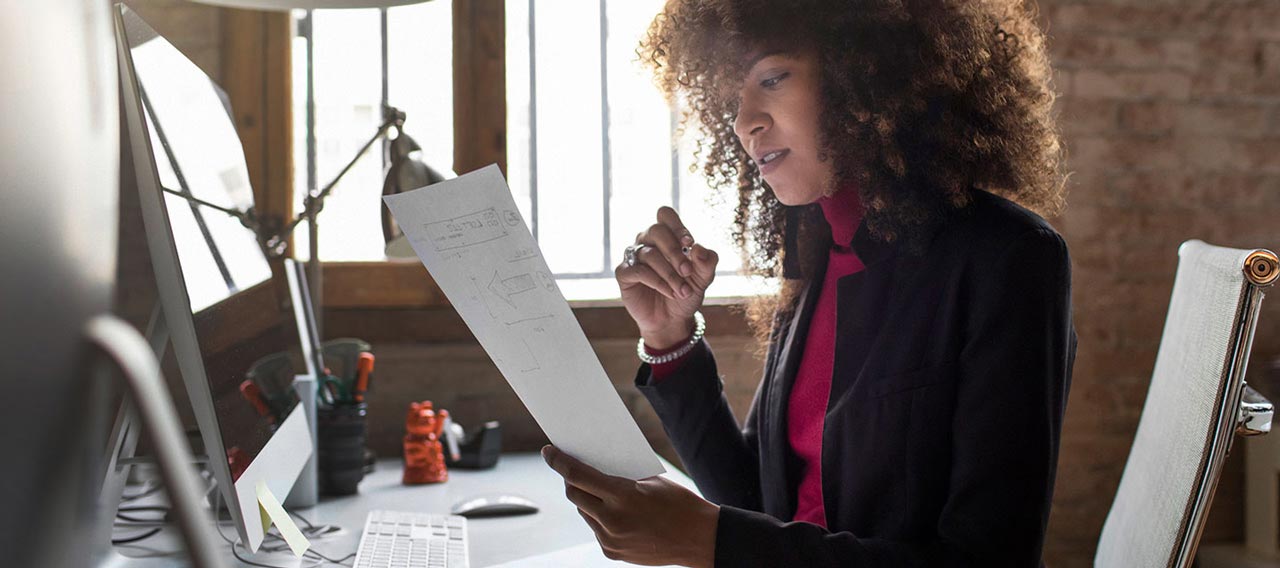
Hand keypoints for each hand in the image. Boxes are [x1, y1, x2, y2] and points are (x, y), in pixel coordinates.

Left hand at [542, 445, 717, 567]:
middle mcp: (612, 519)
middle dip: (571, 481)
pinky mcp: (612, 552)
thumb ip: (620, 477)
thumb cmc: (679, 504)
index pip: (577, 475)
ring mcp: (610, 539)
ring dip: (587, 500)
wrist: (699, 539)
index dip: (559, 461)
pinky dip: (600, 518)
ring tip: (602, 493)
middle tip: (575, 471)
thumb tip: (594, 468)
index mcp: (622, 496)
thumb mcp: (650, 481)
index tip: (549, 452)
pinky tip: (615, 513)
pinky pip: (596, 529)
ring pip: (584, 512)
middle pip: (574, 495)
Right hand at [616, 206, 719, 348]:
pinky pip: (638, 271)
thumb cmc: (687, 291)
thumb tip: (698, 248)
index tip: (689, 243)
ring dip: (669, 274)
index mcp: (667, 235)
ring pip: (649, 254)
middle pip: (656, 231)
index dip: (677, 226)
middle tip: (688, 272)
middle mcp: (648, 241)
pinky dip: (657, 282)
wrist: (673, 319)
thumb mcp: (703, 278)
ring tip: (683, 291)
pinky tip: (670, 292)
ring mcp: (634, 256)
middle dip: (674, 252)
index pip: (665, 215)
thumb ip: (707, 261)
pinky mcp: (624, 274)